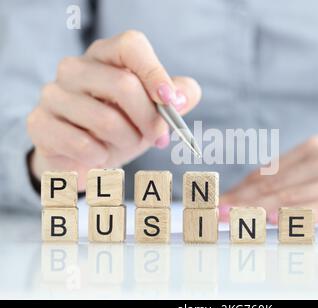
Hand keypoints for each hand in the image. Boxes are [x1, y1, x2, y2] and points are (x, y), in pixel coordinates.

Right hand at [27, 30, 200, 188]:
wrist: (88, 157)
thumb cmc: (126, 126)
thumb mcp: (155, 111)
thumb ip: (178, 96)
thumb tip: (182, 95)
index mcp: (106, 55)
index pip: (131, 46)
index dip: (155, 73)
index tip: (171, 101)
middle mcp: (75, 67)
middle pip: (123, 85)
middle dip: (150, 119)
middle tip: (158, 137)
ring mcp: (53, 93)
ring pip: (105, 119)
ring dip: (127, 141)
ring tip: (124, 144)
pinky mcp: (40, 123)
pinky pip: (81, 143)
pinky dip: (100, 156)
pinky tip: (99, 156)